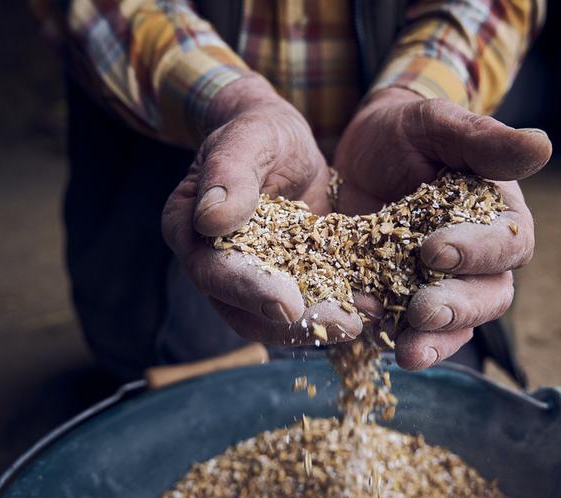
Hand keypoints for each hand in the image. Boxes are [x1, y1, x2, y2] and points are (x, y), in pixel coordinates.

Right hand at [163, 76, 362, 345]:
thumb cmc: (259, 132)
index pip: (212, 271)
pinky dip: (336, 312)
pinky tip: (371, 310)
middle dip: (293, 325)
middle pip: (244, 312)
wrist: (282, 142)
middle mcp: (214, 263)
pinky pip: (307, 307)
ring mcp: (250, 279)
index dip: (249, 291)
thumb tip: (211, 219)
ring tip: (362, 322)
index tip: (288, 305)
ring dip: (318, 327)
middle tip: (343, 325)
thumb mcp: (248, 139)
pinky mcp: (287, 281)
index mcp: (189, 229)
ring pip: (276, 321)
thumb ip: (229, 174)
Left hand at [334, 88, 551, 368]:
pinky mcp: (400, 299)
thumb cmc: (408, 133)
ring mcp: (440, 284)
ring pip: (454, 326)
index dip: (477, 253)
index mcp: (496, 218)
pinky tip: (366, 334)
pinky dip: (389, 336)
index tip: (435, 250)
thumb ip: (483, 140)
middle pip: (487, 298)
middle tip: (422, 310)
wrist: (361, 151)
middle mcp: (476, 260)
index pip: (506, 245)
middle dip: (457, 308)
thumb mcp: (437, 125)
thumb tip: (542, 144)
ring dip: (434, 342)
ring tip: (407, 353)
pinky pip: (405, 330)